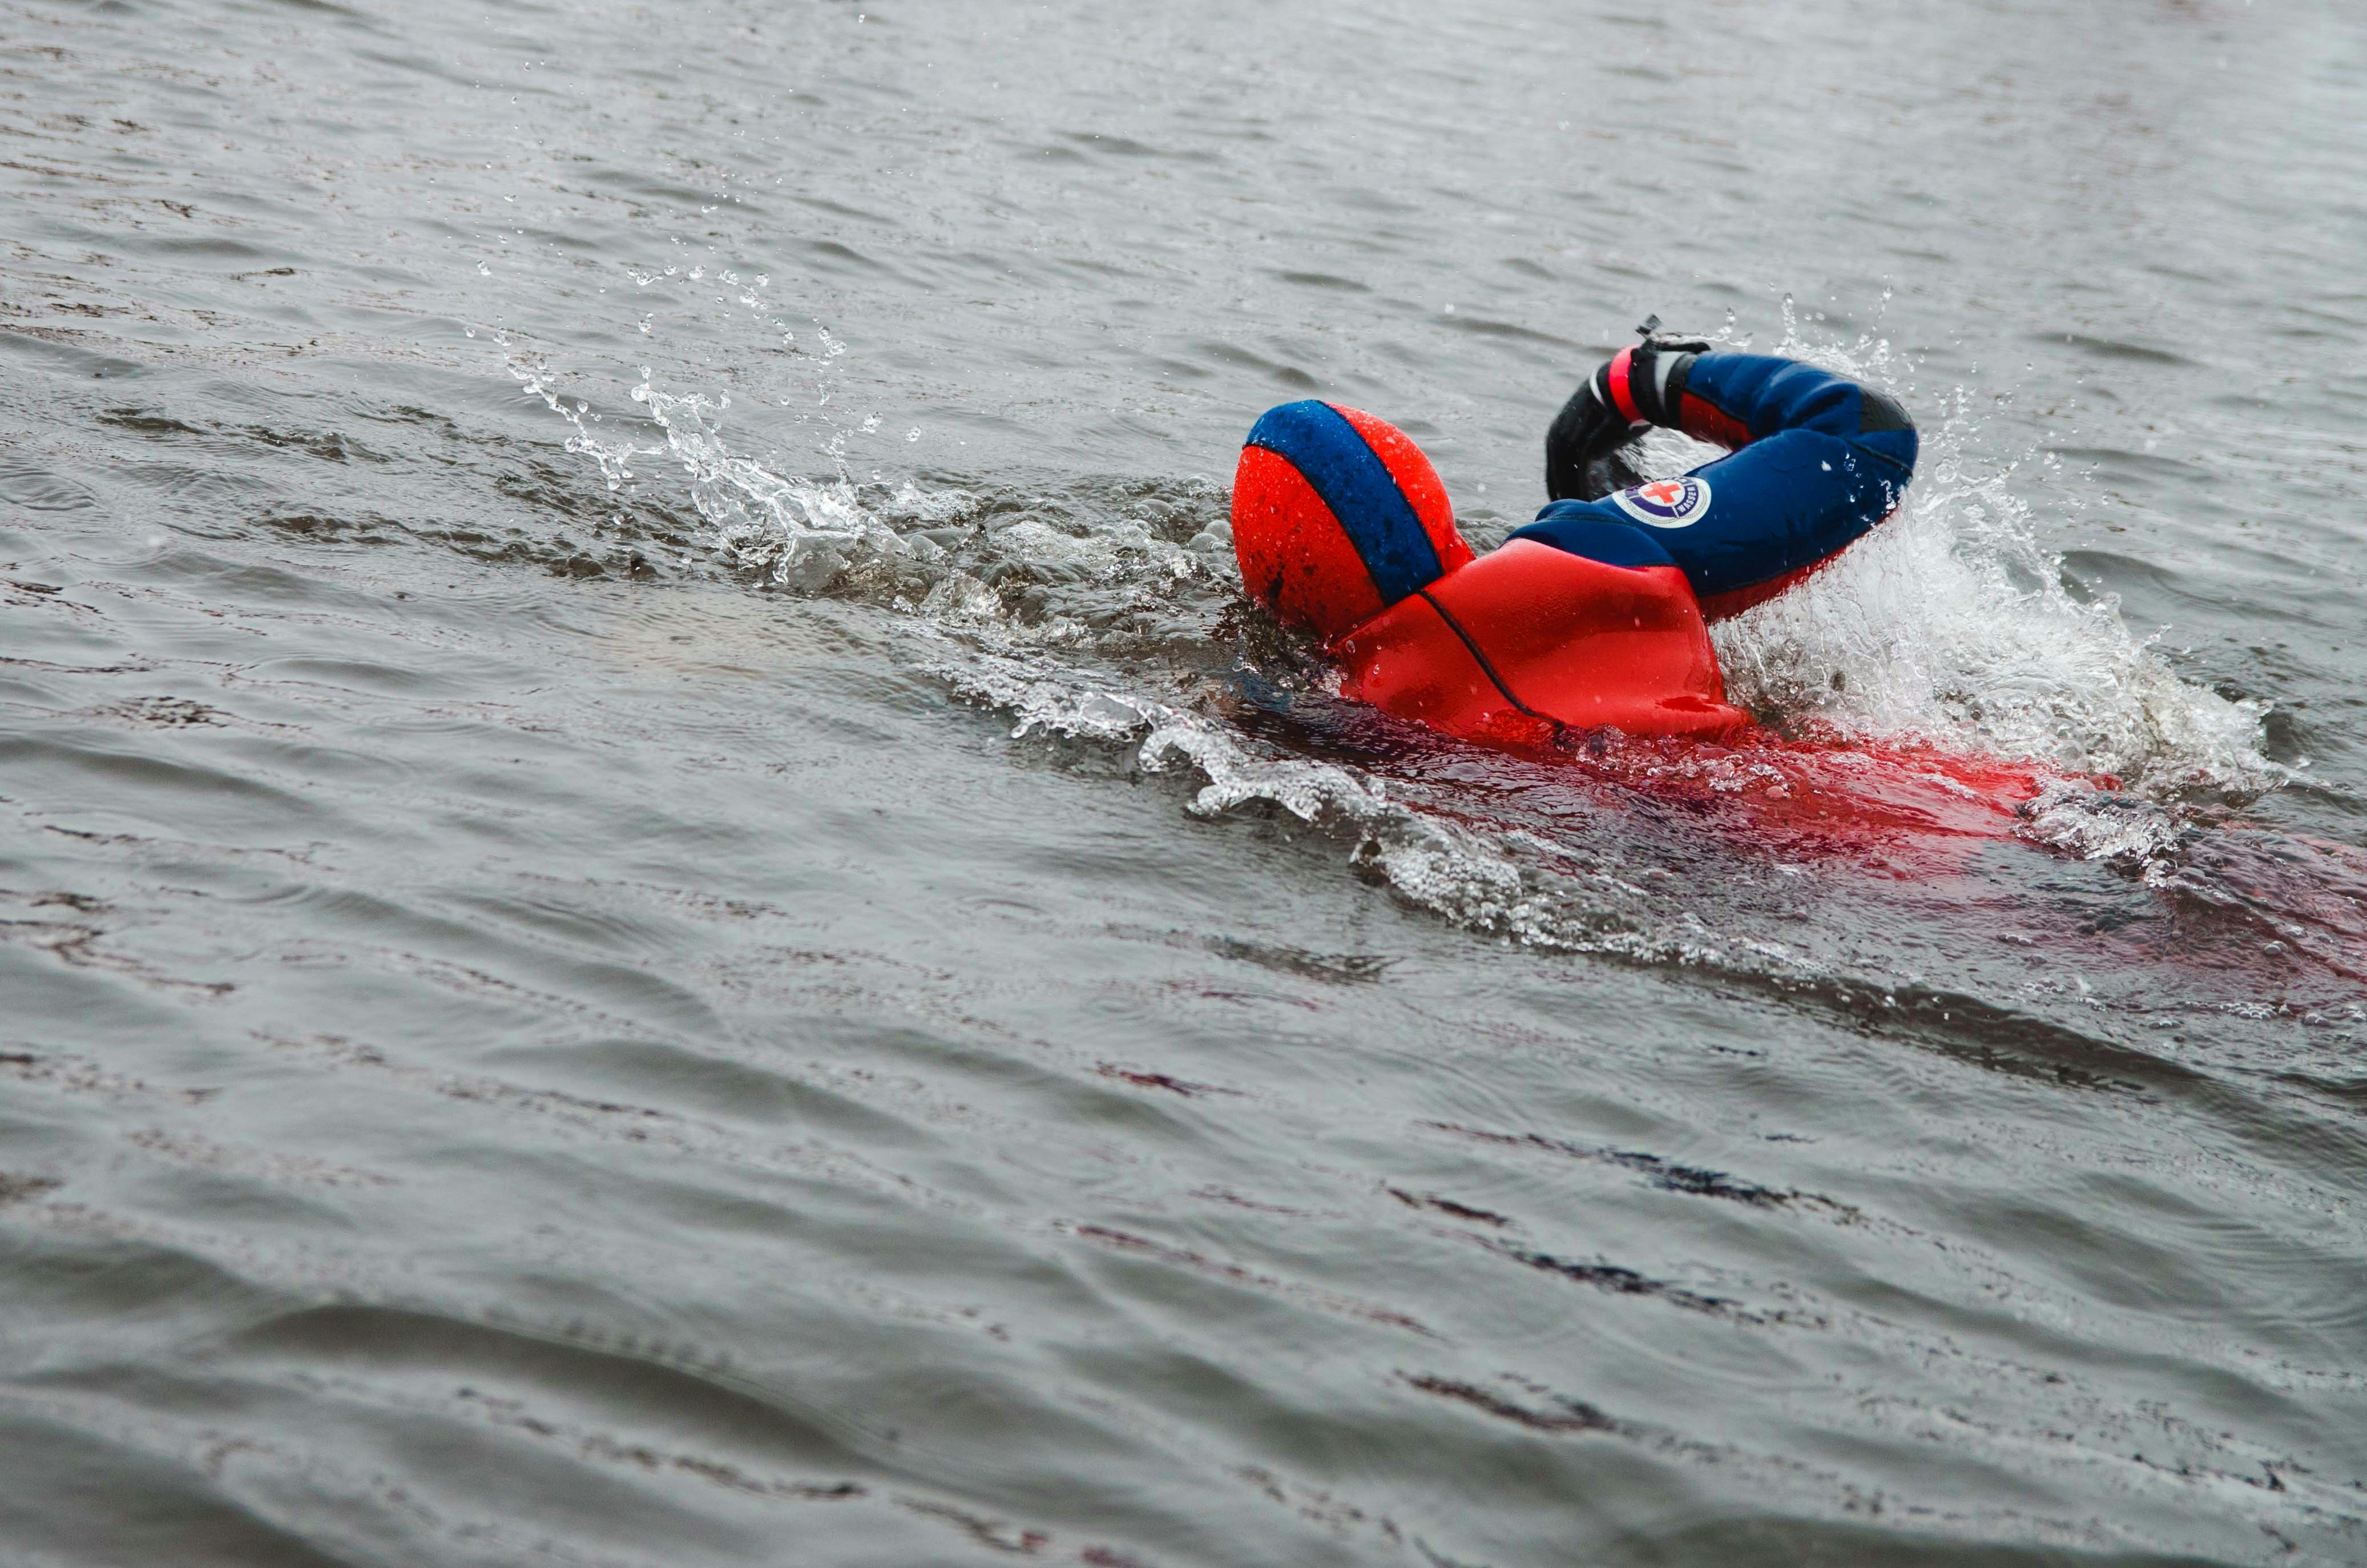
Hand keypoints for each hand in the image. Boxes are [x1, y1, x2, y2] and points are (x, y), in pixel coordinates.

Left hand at [1544, 317, 1710, 500]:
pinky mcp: (1588, 444)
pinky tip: (1591, 503)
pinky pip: (1581, 474)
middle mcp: (1558, 437)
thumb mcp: (1595, 419)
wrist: (1628, 383)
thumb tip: (1599, 450)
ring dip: (1571, 495)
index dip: (1558, 484)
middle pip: (1556, 475)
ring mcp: (1571, 441)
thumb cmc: (1617, 401)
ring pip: (1565, 477)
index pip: (1554, 466)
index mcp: (1557, 432)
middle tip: (1567, 516)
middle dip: (1561, 494)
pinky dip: (1583, 489)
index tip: (1563, 500)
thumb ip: (1591, 438)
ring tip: (1580, 514)